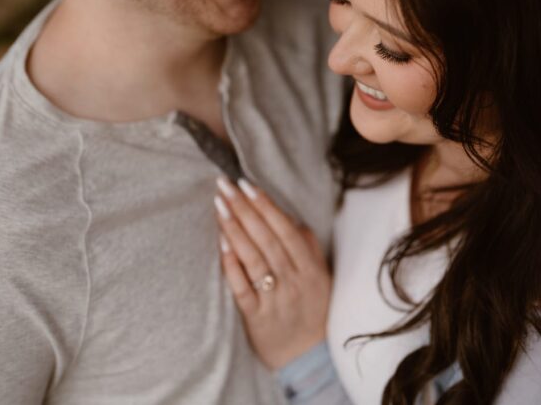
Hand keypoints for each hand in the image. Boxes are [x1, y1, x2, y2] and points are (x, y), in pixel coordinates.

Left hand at [214, 176, 331, 369]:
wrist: (308, 358)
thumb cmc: (312, 310)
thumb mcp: (321, 277)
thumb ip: (307, 246)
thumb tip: (287, 217)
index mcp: (310, 268)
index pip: (286, 230)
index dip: (266, 206)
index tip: (247, 184)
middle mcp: (293, 281)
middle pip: (266, 239)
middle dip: (244, 209)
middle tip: (224, 185)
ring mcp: (274, 299)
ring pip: (253, 259)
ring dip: (234, 230)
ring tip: (219, 206)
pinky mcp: (256, 317)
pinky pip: (242, 287)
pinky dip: (232, 265)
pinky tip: (221, 243)